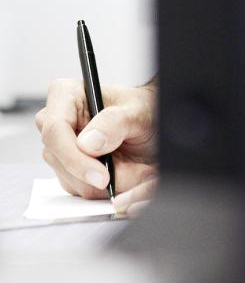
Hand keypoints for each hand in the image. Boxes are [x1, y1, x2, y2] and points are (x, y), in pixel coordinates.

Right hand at [35, 77, 157, 210]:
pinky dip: (103, 187)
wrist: (150, 124)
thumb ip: (114, 123)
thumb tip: (86, 143)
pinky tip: (121, 169)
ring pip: (71, 180)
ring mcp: (59, 147)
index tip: (102, 176)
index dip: (74, 157)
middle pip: (60, 160)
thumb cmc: (142, 108)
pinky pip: (80, 188)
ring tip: (133, 165)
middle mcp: (56, 120)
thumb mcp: (138, 111)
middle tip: (132, 171)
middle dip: (95, 174)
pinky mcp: (66, 168)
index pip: (55, 131)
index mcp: (66, 94)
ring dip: (104, 182)